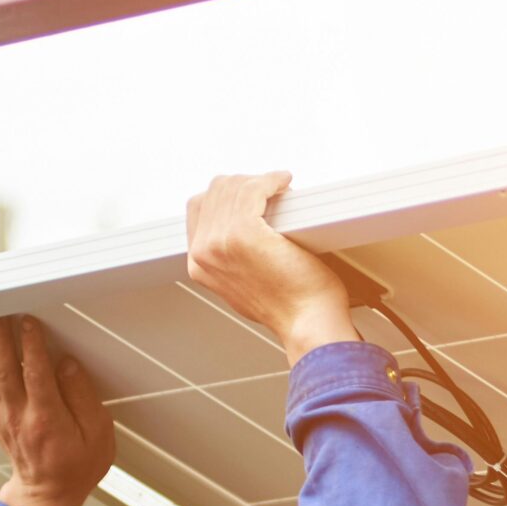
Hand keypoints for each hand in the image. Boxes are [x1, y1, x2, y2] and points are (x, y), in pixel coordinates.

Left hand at [0, 316, 114, 505]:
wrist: (48, 493)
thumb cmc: (78, 465)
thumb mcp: (99, 436)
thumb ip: (84, 399)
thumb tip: (68, 365)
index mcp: (48, 418)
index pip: (35, 373)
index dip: (31, 344)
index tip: (30, 320)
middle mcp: (18, 414)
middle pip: (1, 367)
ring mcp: (0, 415)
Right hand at [184, 171, 354, 365]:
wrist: (308, 324)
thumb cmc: (292, 307)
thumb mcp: (248, 284)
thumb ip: (234, 257)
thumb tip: (244, 228)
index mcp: (200, 265)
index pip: (198, 208)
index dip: (227, 194)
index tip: (252, 193)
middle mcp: (203, 253)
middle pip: (214, 193)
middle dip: (245, 184)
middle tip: (271, 189)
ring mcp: (219, 243)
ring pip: (232, 188)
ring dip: (260, 181)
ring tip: (281, 186)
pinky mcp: (244, 234)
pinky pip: (252, 190)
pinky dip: (270, 181)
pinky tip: (284, 182)